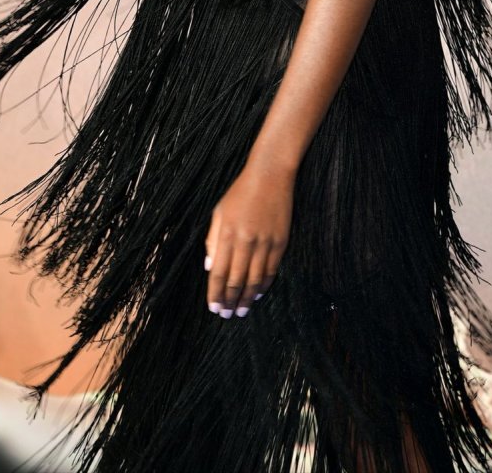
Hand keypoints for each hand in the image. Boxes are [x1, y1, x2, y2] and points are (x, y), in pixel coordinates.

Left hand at [204, 161, 294, 318]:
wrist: (270, 175)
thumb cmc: (240, 192)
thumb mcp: (220, 212)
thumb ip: (213, 240)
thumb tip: (210, 268)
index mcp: (227, 233)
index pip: (219, 272)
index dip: (216, 292)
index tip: (213, 307)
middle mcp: (246, 241)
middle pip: (237, 280)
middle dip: (230, 301)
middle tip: (226, 315)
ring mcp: (265, 242)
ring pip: (255, 279)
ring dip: (247, 298)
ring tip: (241, 311)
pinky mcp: (281, 242)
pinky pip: (271, 270)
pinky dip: (264, 285)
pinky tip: (258, 294)